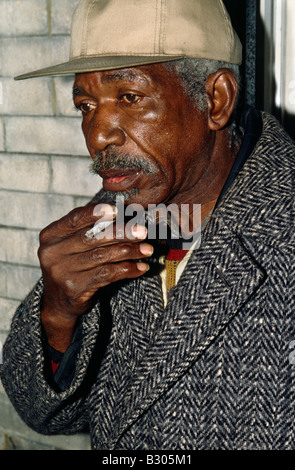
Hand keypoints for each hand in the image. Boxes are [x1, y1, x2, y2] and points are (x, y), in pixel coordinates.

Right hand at [38, 203, 152, 350]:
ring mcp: (61, 272)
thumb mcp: (71, 245)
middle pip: (91, 238)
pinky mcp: (74, 288)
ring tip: (147, 249)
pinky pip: (106, 275)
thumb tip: (123, 214)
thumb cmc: (71, 266)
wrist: (58, 302)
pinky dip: (127, 270)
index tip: (117, 210)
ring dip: (129, 252)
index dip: (96, 213)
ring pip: (101, 256)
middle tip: (142, 232)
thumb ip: (88, 230)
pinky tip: (141, 267)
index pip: (74, 219)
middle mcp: (52, 253)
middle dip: (121, 233)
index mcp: (50, 236)